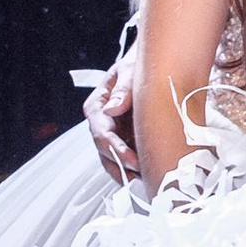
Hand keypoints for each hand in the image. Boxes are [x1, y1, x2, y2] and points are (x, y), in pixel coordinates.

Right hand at [85, 48, 145, 193]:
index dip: (115, 149)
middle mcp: (102, 122)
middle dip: (121, 166)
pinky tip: (149, 174)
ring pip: (113, 160)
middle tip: (141, 175)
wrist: (148, 66)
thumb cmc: (135, 66)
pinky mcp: (126, 138)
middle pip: (105, 152)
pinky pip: (127, 158)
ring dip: (127, 172)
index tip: (131, 159)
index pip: (101, 133)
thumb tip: (113, 108)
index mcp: (97, 106)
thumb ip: (123, 89)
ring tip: (145, 180)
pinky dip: (136, 168)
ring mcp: (114, 133)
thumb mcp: (129, 71)